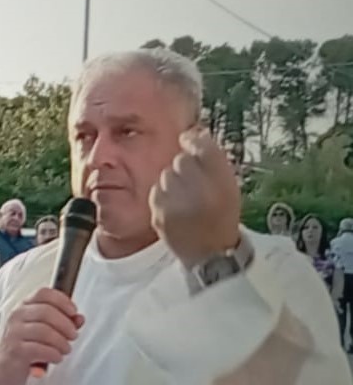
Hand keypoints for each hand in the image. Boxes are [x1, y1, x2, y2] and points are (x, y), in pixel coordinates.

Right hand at [0, 287, 84, 384]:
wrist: (2, 364)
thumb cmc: (25, 344)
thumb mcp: (43, 329)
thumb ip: (62, 322)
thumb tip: (79, 319)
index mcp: (24, 307)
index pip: (43, 293)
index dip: (62, 301)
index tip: (73, 312)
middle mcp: (17, 316)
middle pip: (46, 311)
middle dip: (65, 325)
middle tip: (73, 335)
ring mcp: (14, 333)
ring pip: (44, 331)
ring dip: (61, 342)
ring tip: (65, 349)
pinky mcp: (15, 350)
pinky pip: (40, 349)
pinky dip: (53, 354)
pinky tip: (56, 357)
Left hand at [151, 130, 241, 268]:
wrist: (210, 253)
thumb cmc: (221, 215)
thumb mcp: (229, 186)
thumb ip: (213, 159)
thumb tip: (192, 131)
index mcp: (223, 183)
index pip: (203, 147)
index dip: (194, 139)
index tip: (189, 138)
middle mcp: (200, 192)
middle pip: (181, 159)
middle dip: (185, 166)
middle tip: (194, 183)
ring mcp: (177, 204)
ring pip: (166, 174)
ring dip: (173, 181)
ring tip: (186, 198)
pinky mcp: (159, 213)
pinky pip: (156, 190)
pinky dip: (163, 195)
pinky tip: (175, 207)